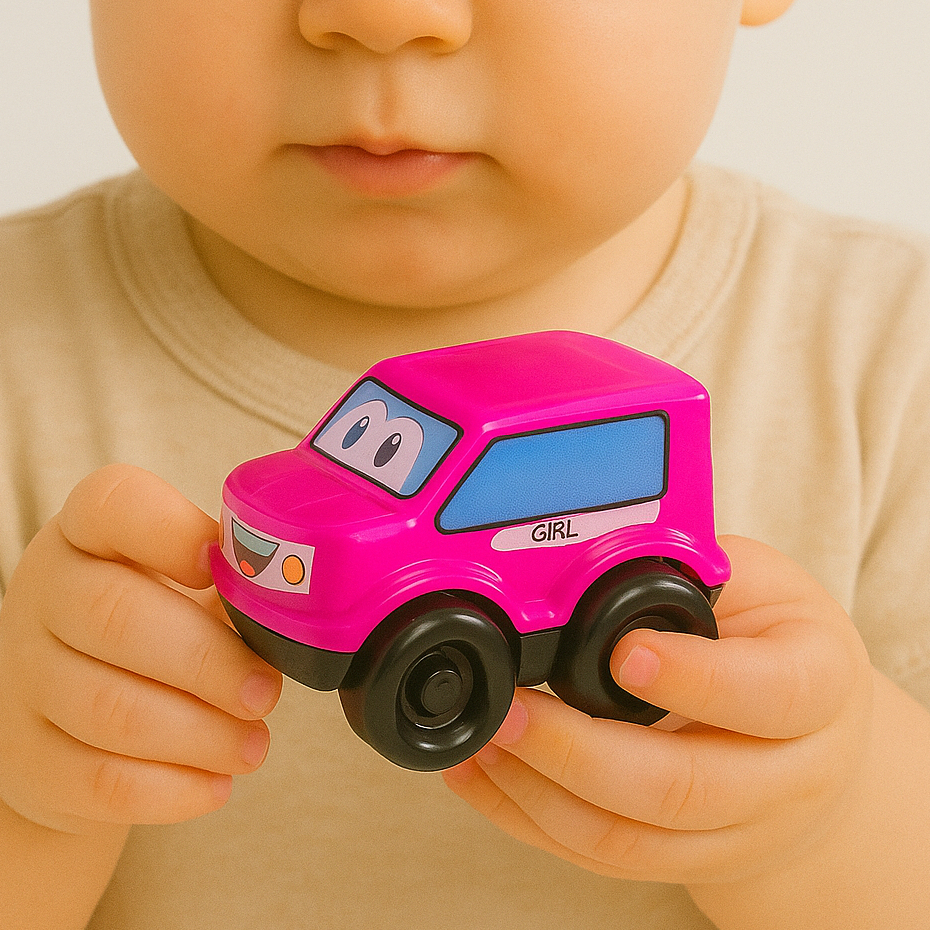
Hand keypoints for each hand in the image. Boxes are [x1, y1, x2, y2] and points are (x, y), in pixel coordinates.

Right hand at [0, 465, 282, 834]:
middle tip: (266, 692)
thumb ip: (228, 582)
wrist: (64, 722)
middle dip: (207, 660)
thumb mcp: (177, 587)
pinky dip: (171, 788)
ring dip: (200, 733)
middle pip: (115, 616)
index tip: (220, 566)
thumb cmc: (150, 631)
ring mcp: (25, 677)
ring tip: (254, 745)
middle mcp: (45, 594)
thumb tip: (300, 601)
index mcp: (88, 534)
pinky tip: (217, 783)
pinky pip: (99, 779)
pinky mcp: (28, 758)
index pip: (113, 504)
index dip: (172, 530)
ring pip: (110, 708)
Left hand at [443, 536, 873, 885]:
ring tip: (485, 739)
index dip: (694, 679)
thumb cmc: (779, 641)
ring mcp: (737, 831)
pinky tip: (486, 776)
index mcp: (820, 687)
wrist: (814, 738)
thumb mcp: (759, 584)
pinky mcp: (684, 859)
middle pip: (681, 790)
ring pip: (629, 838)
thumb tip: (589, 551)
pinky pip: (600, 856)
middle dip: (578, 751)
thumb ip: (690, 571)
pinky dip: (532, 819)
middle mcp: (788, 775)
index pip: (768, 696)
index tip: (622, 652)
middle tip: (511, 708)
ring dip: (540, 791)